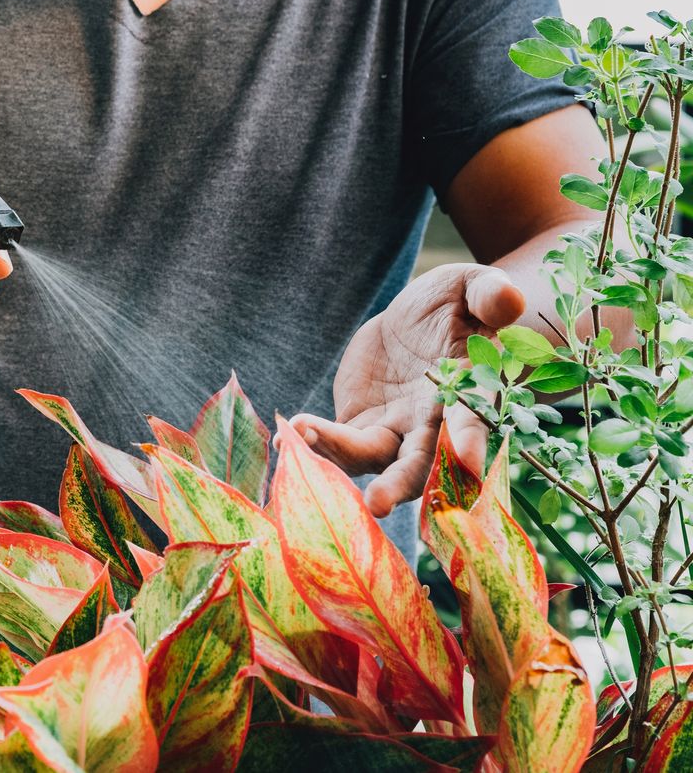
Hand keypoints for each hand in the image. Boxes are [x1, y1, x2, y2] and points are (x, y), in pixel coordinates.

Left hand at [290, 264, 524, 516]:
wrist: (417, 320)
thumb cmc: (455, 304)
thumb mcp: (470, 288)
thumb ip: (489, 294)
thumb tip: (509, 299)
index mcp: (468, 396)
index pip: (472, 421)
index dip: (470, 441)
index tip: (466, 461)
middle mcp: (432, 427)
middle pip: (419, 465)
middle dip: (399, 485)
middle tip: (376, 503)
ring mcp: (394, 432)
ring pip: (368, 459)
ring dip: (337, 457)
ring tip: (299, 438)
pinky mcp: (361, 428)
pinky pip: (338, 445)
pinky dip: (314, 443)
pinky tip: (283, 438)